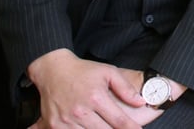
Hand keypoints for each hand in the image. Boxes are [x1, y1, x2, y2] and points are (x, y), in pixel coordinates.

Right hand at [27, 49, 145, 128]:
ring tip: (105, 127)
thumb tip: (141, 102)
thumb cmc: (84, 71)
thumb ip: (126, 88)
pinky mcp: (53, 125)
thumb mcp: (108, 72)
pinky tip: (88, 127)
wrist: (53, 70)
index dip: (131, 128)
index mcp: (96, 97)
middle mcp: (80, 111)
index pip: (118, 120)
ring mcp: (65, 120)